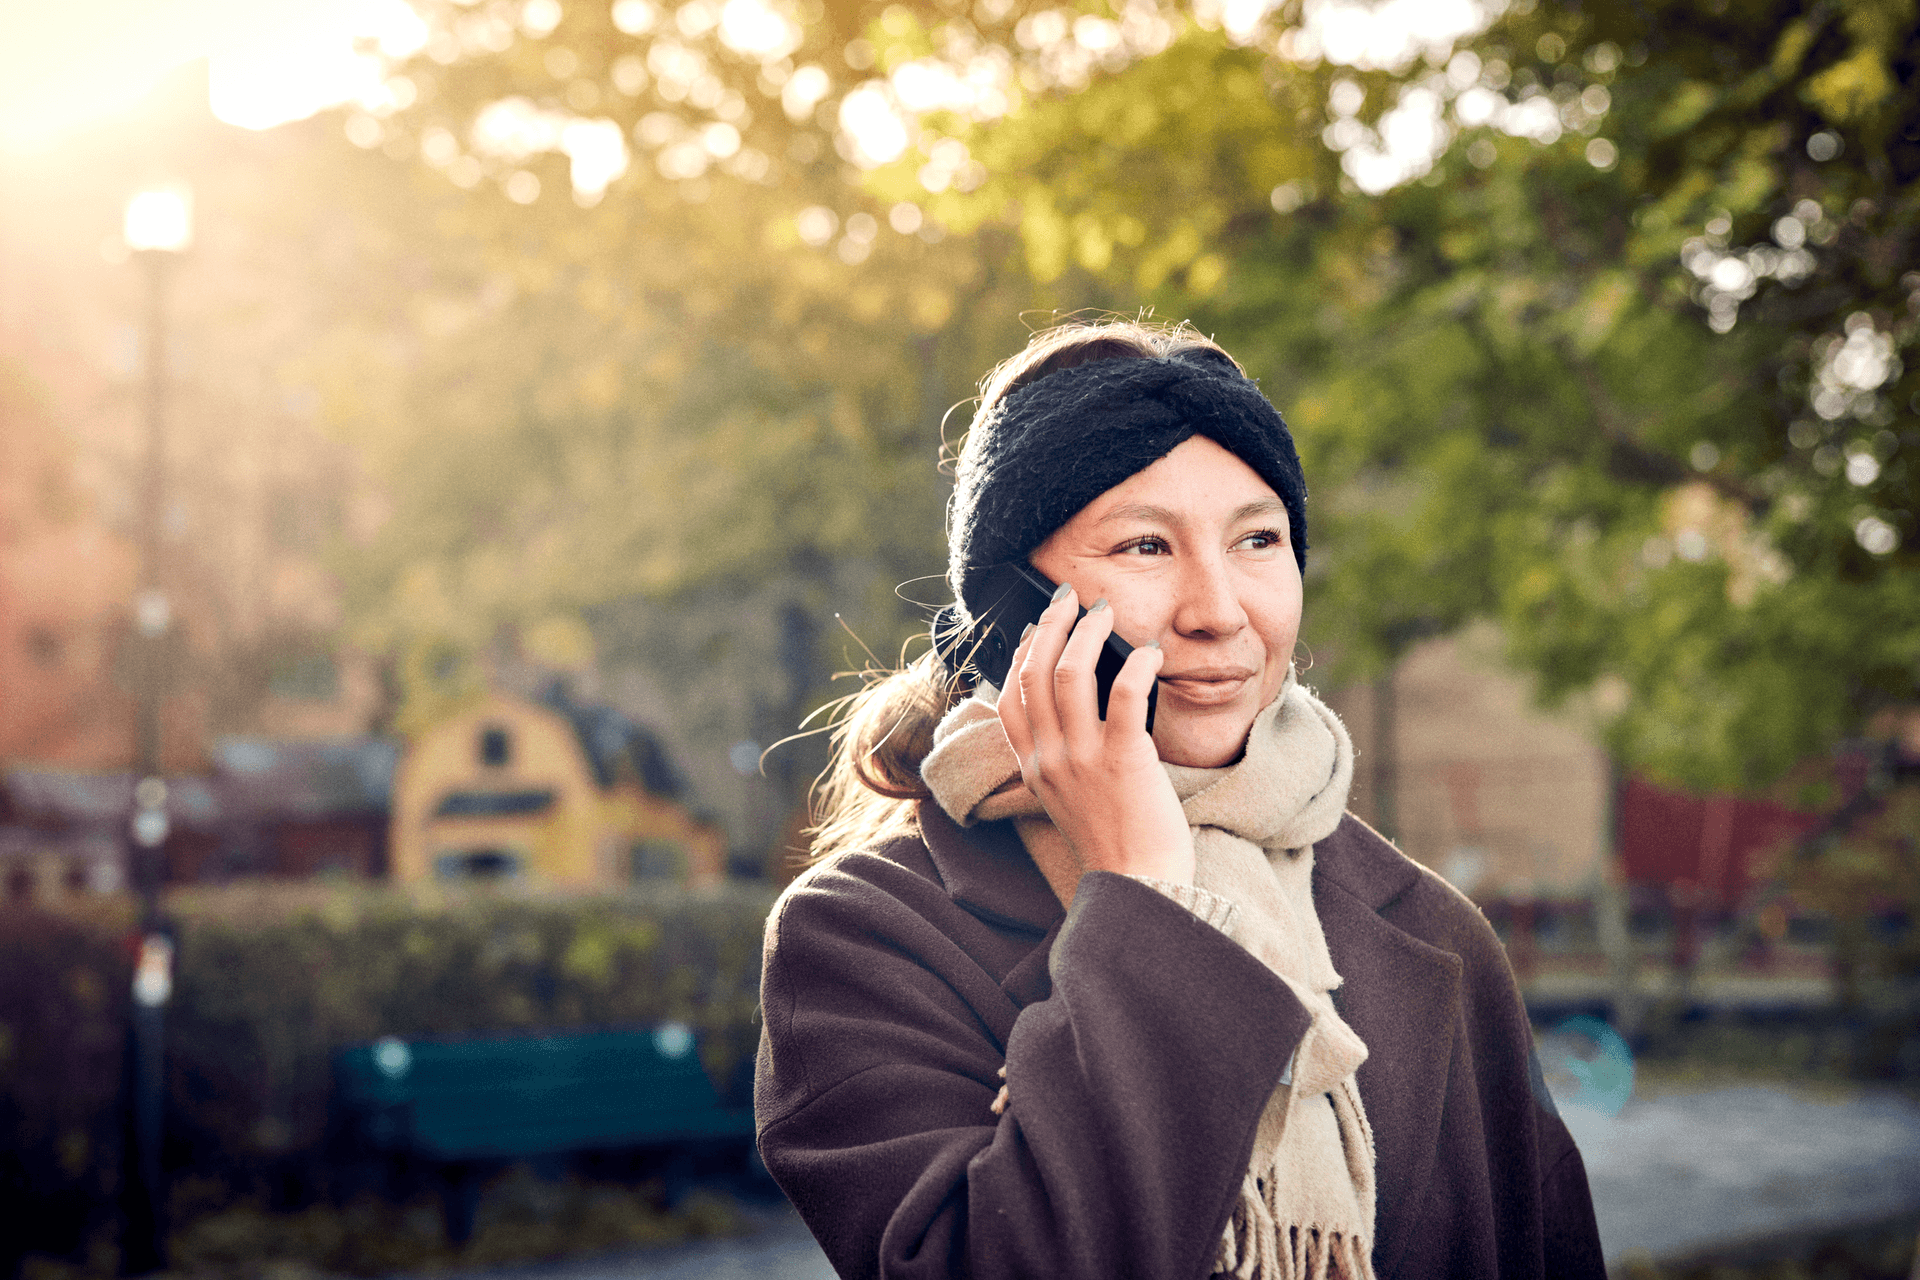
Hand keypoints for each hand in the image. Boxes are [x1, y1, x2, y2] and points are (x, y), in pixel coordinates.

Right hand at [996, 585, 1194, 887]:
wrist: (1140, 888)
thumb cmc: (1116, 845)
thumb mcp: (1069, 801)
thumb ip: (1064, 759)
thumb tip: (1082, 709)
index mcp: (1034, 769)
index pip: (1009, 699)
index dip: (1019, 656)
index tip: (1036, 630)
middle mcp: (1049, 759)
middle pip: (1033, 673)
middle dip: (1049, 626)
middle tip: (1069, 598)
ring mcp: (1082, 759)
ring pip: (1069, 674)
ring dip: (1086, 633)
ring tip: (1105, 612)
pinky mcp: (1123, 761)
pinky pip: (1123, 695)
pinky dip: (1136, 665)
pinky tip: (1149, 654)